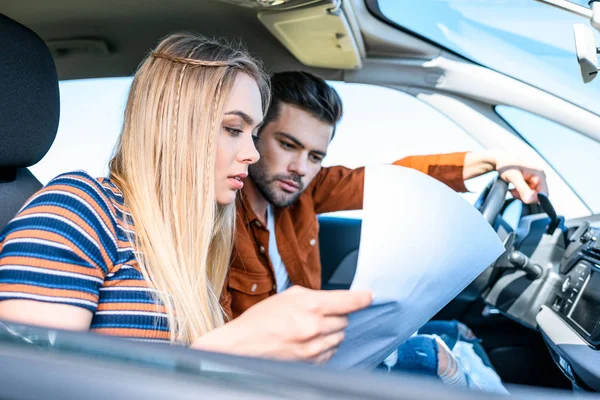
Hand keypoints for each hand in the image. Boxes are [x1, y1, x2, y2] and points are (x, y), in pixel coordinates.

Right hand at [193, 286, 371, 363]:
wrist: (242, 346)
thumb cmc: (261, 320)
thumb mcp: (288, 296)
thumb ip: (314, 296)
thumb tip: (335, 299)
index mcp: (311, 305)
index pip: (348, 301)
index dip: (361, 298)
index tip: (368, 297)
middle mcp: (315, 327)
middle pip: (345, 320)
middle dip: (336, 316)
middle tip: (318, 315)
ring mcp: (315, 348)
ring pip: (340, 337)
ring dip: (331, 332)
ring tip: (310, 329)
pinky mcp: (312, 363)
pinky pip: (331, 352)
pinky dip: (325, 347)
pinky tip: (308, 342)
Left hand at [492, 150, 547, 203]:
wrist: (500, 158)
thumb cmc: (507, 165)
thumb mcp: (514, 177)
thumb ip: (523, 189)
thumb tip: (531, 200)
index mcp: (539, 175)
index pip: (544, 194)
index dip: (534, 199)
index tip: (521, 198)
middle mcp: (539, 177)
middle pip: (537, 195)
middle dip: (525, 197)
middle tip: (513, 192)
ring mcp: (534, 179)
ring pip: (531, 195)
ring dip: (521, 196)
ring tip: (512, 190)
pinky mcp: (529, 182)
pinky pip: (527, 192)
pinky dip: (519, 193)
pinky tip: (513, 189)